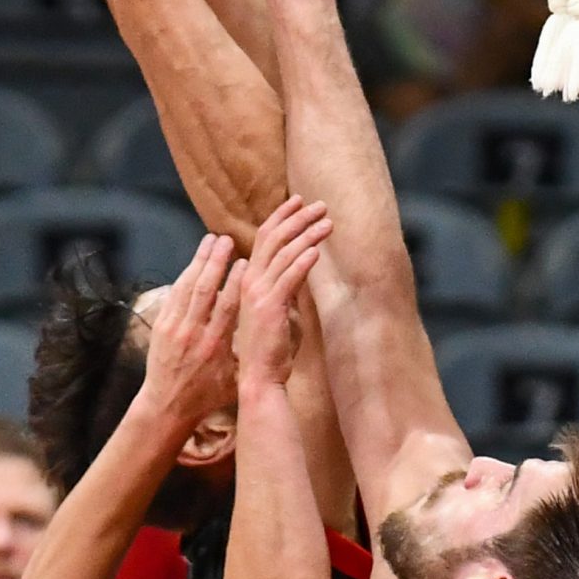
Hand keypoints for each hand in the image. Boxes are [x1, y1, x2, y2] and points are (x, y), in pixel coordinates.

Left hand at [134, 233, 244, 429]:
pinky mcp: (160, 327)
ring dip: (198, 261)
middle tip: (225, 240)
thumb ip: (246, 354)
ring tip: (209, 241)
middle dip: (215, 261)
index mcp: (215, 345)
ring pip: (187, 287)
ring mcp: (174, 328)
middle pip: (204, 289)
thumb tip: (265, 336)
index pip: (227, 306)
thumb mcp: (232, 379)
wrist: (166, 406)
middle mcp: (193, 332)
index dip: (235, 281)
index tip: (245, 261)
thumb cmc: (206, 396)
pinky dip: (184, 276)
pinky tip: (193, 262)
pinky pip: (174, 295)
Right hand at [234, 196, 328, 394]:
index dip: (281, 217)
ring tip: (328, 222)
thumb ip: (285, 289)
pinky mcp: (270, 307)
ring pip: (283, 253)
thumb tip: (300, 270)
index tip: (298, 202)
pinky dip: (303, 261)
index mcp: (250, 280)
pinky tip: (318, 250)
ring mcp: (259, 293)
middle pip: (273, 238)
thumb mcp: (277, 310)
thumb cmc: (269, 348)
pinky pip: (289, 278)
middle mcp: (251, 281)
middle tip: (320, 205)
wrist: (258, 377)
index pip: (264, 238)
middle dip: (298, 217)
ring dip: (308, 234)